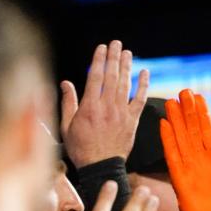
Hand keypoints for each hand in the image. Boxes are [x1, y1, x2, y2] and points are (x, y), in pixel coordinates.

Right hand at [60, 40, 149, 167]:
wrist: (101, 166)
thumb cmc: (81, 148)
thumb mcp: (66, 126)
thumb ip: (68, 102)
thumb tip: (66, 83)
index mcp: (89, 107)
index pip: (95, 76)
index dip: (99, 59)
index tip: (102, 47)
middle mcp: (107, 107)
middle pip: (112, 76)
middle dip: (114, 57)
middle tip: (117, 43)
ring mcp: (121, 113)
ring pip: (125, 85)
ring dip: (127, 66)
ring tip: (128, 53)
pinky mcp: (132, 121)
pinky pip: (140, 99)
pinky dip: (143, 85)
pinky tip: (145, 73)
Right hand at [160, 89, 210, 210]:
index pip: (207, 131)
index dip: (202, 114)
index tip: (198, 97)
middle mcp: (200, 159)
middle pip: (192, 129)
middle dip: (188, 111)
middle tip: (183, 91)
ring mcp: (188, 166)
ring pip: (181, 137)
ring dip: (176, 120)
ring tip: (171, 102)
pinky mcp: (179, 176)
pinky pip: (172, 154)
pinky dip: (168, 140)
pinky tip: (164, 124)